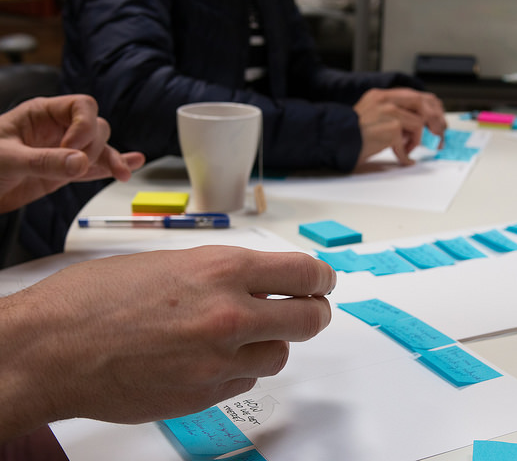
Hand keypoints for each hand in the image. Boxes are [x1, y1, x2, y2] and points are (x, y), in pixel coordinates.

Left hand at [0, 95, 144, 212]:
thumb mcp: (7, 159)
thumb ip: (44, 160)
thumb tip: (80, 162)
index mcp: (42, 114)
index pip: (81, 107)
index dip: (84, 125)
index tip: (74, 148)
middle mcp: (58, 130)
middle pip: (96, 127)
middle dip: (94, 146)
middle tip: (78, 164)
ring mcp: (64, 151)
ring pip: (100, 148)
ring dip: (112, 159)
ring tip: (120, 173)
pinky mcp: (67, 172)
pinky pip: (95, 167)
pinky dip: (112, 167)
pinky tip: (130, 166)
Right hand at [0, 247, 334, 440]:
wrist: (51, 348)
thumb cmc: (94, 299)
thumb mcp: (168, 263)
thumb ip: (219, 273)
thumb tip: (253, 280)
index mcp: (220, 269)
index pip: (303, 272)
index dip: (320, 277)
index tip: (322, 281)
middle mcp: (229, 314)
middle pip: (310, 318)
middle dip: (314, 312)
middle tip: (310, 308)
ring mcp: (219, 360)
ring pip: (279, 354)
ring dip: (272, 342)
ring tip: (245, 333)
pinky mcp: (204, 395)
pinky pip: (245, 381)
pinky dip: (240, 368)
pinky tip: (212, 357)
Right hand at [353, 88, 445, 166]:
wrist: (337, 141)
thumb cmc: (351, 134)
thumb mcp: (371, 115)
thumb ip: (391, 114)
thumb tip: (415, 124)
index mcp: (381, 95)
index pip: (415, 95)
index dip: (431, 107)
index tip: (438, 118)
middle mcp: (386, 100)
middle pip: (422, 103)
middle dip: (435, 120)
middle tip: (439, 134)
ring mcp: (389, 113)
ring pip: (418, 124)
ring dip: (415, 140)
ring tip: (406, 149)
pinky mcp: (391, 129)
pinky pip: (409, 143)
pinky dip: (407, 154)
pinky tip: (404, 159)